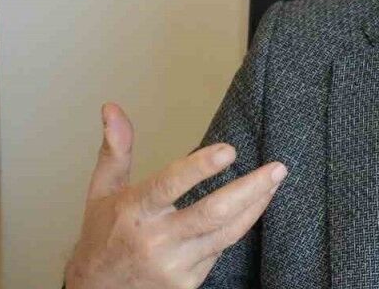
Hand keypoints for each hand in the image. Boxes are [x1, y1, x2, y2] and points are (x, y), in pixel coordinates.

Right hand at [64, 103, 286, 288]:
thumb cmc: (102, 237)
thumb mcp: (101, 192)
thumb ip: (115, 150)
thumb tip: (112, 108)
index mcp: (134, 212)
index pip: (169, 186)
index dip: (199, 168)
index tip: (229, 150)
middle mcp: (155, 240)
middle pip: (211, 213)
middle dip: (249, 189)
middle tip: (277, 168)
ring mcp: (174, 265)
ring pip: (226, 233)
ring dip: (255, 206)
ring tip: (275, 181)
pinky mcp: (188, 283)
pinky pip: (222, 249)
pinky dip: (241, 226)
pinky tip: (255, 206)